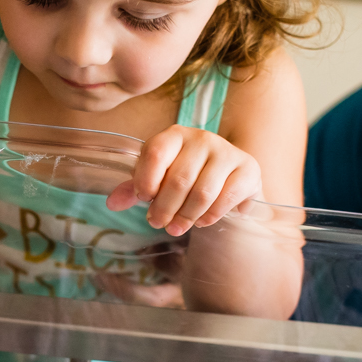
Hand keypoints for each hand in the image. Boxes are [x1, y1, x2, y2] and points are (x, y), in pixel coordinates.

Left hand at [107, 125, 261, 235]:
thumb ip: (134, 188)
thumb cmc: (185, 175)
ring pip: (202, 192)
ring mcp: (227, 152)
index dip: (146, 179)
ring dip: (186, 216)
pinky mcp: (248, 169)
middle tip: (158, 224)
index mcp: (174, 135)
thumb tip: (112, 203)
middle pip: (179, 179)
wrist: (227, 176)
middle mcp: (202, 138)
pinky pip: (226, 198)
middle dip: (165, 208)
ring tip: (177, 227)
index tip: (143, 199)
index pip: (156, 152)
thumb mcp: (157, 178)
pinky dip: (211, 216)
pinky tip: (202, 221)